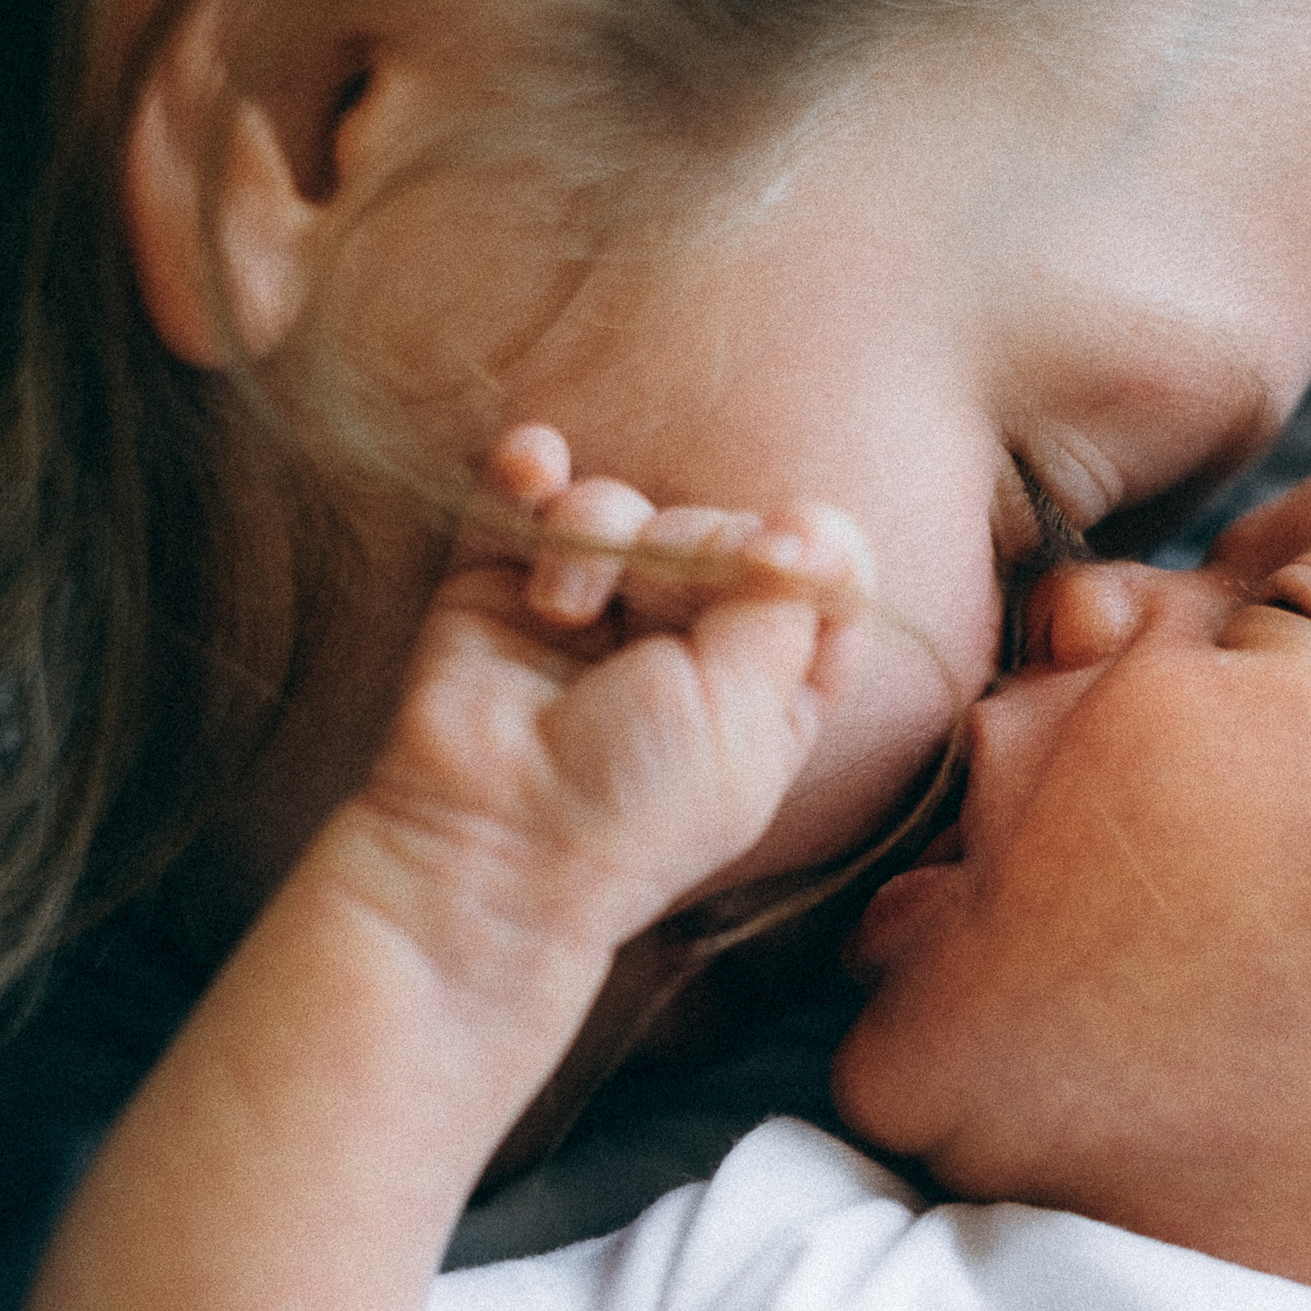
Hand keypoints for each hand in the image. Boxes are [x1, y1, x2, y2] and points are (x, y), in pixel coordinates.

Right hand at [338, 425, 873, 974]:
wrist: (492, 842)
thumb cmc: (635, 802)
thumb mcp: (748, 710)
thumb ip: (788, 603)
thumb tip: (806, 523)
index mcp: (768, 685)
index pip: (818, 576)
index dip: (808, 548)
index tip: (781, 555)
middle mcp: (684, 641)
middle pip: (718, 527)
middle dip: (690, 549)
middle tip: (652, 615)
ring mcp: (593, 609)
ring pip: (622, 507)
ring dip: (597, 534)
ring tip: (565, 608)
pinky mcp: (501, 584)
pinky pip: (527, 489)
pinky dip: (527, 468)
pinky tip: (531, 469)